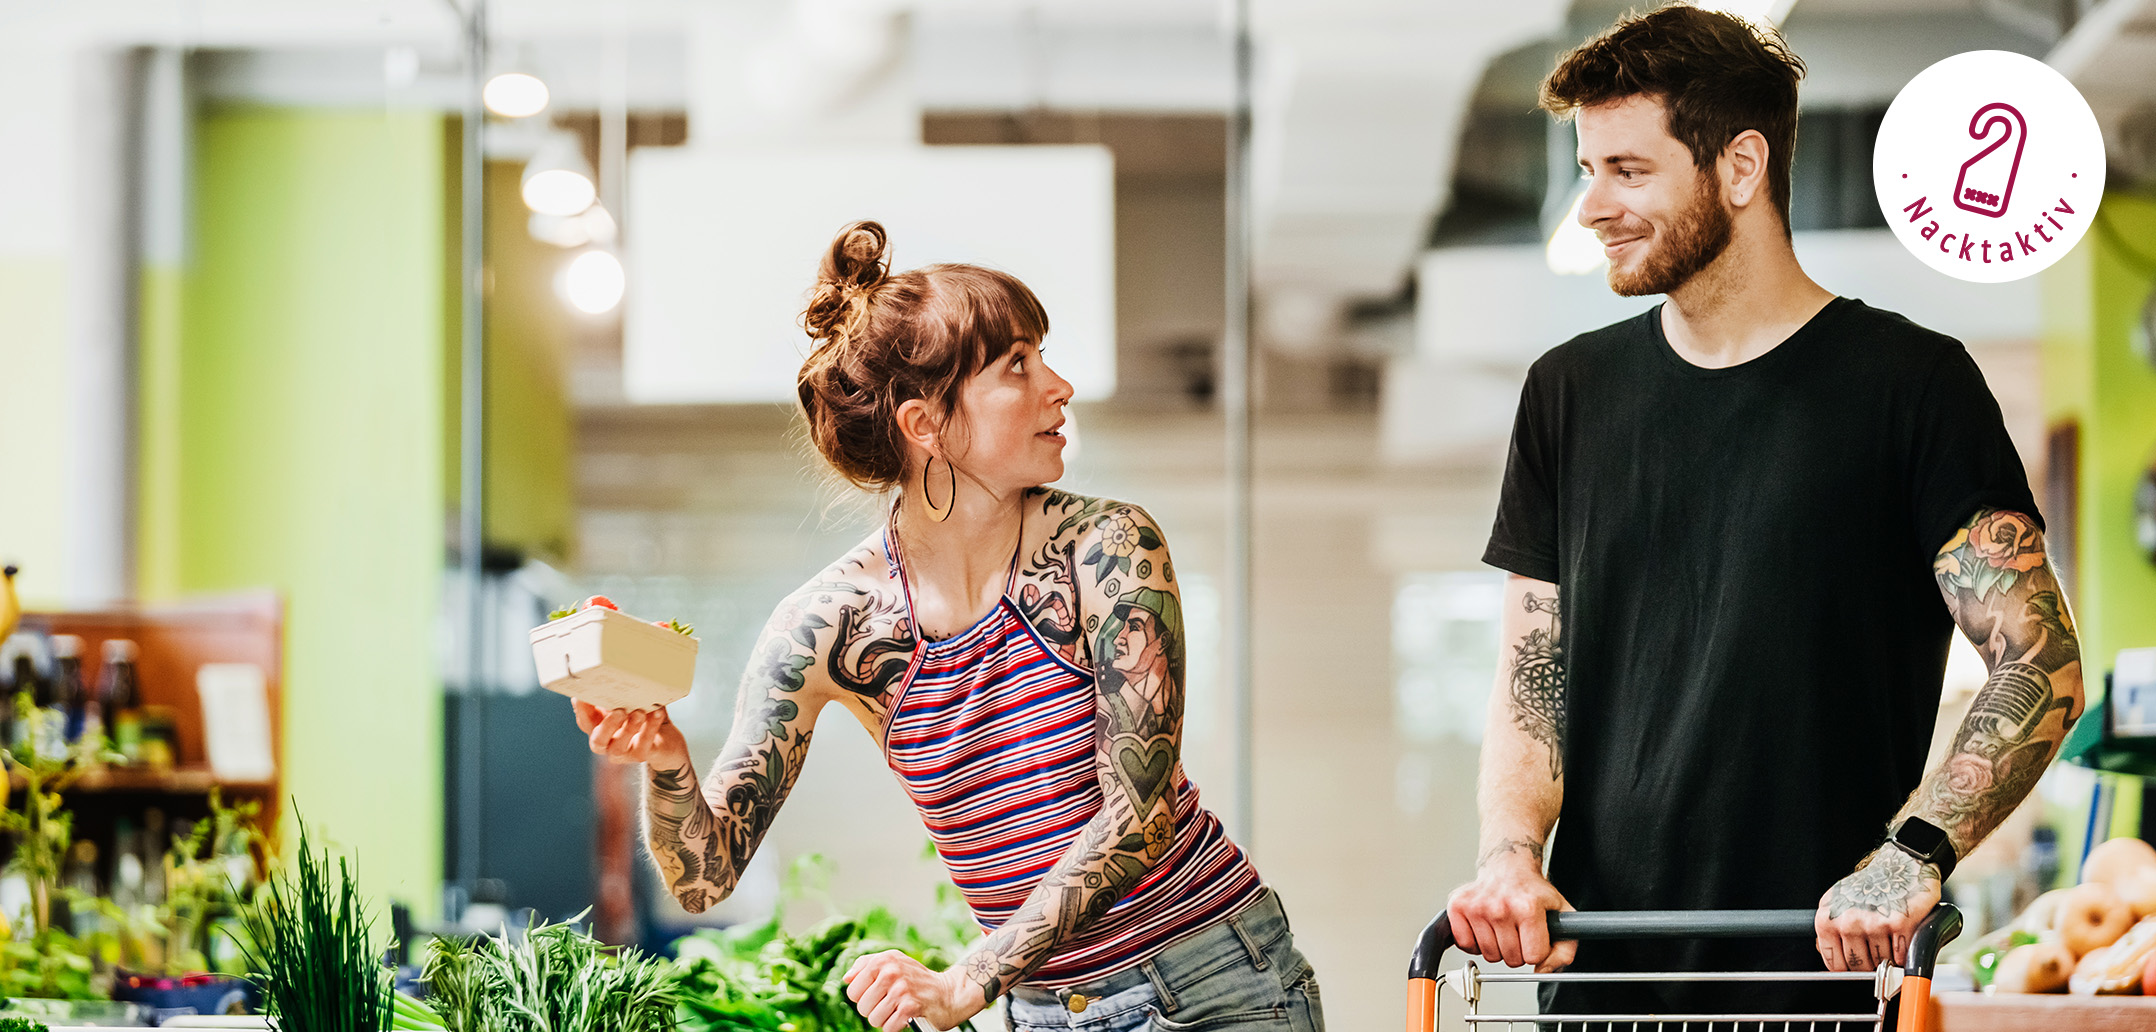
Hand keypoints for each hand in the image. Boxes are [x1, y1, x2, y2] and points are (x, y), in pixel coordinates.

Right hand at [572, 699, 689, 767]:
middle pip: (597, 740)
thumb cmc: (643, 717)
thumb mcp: (631, 703)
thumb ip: (621, 694)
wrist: (666, 742)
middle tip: (619, 710)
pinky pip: (644, 744)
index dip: (582, 710)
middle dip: (607, 725)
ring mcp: (623, 753)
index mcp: (599, 728)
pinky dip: (651, 727)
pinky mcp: (641, 756)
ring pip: (619, 747)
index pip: (585, 722)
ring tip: (640, 712)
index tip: (583, 695)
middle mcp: (607, 743)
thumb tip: (617, 672)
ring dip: (629, 728)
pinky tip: (657, 713)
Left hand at [842, 950, 984, 1031]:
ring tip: (899, 1010)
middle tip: (891, 1004)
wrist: (950, 992)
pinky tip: (906, 1017)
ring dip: (886, 1020)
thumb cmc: (918, 979)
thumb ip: (867, 966)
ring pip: (873, 1019)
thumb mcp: (894, 963)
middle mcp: (891, 971)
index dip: (864, 998)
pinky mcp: (910, 1006)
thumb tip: (847, 978)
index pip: (852, 990)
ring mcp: (901, 989)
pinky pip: (888, 1027)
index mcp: (884, 960)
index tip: (879, 995)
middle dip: (874, 1011)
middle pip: (862, 1007)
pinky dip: (896, 1027)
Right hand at [1446, 844, 1576, 970]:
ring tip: (1502, 927)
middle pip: (1511, 960)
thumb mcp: (1562, 915)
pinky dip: (1475, 943)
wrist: (1508, 866)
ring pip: (1489, 956)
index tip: (1534, 936)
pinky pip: (1466, 946)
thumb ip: (1564, 950)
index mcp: (1528, 907)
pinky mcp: (1458, 906)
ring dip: (1497, 947)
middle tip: (1518, 931)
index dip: (1536, 951)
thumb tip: (1543, 971)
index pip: (1534, 957)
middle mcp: (1501, 906)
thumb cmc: (1533, 891)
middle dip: (1517, 951)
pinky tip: (1484, 927)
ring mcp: (1477, 906)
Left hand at [1815, 847, 1941, 971]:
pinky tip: (1901, 935)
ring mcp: (1873, 922)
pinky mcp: (1898, 922)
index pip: (1835, 964)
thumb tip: (1830, 957)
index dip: (1850, 968)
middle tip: (1878, 947)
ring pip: (1882, 962)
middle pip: (1860, 966)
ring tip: (1889, 935)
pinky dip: (1904, 951)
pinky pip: (1901, 955)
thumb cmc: (1870, 885)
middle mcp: (1847, 920)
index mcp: (1827, 918)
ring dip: (1889, 956)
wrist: (1900, 864)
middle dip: (1871, 963)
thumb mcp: (1839, 904)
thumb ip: (1832, 932)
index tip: (1859, 964)